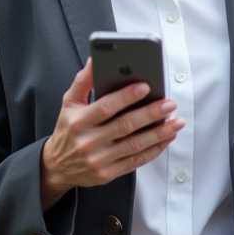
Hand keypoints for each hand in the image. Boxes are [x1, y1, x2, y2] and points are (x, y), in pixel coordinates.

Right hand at [39, 59, 184, 209]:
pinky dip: (154, 150)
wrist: (57, 166)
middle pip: (125, 126)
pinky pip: (135, 161)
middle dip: (150, 114)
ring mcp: (99, 160)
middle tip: (169, 104)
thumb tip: (95, 60)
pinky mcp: (108, 174)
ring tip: (176, 122)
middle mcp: (89, 141)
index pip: (105, 107)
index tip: (145, 86)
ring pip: (134, 145)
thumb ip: (83, 81)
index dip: (126, 97)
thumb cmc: (68, 129)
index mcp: (80, 121)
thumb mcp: (68, 103)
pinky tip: (167, 139)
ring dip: (159, 134)